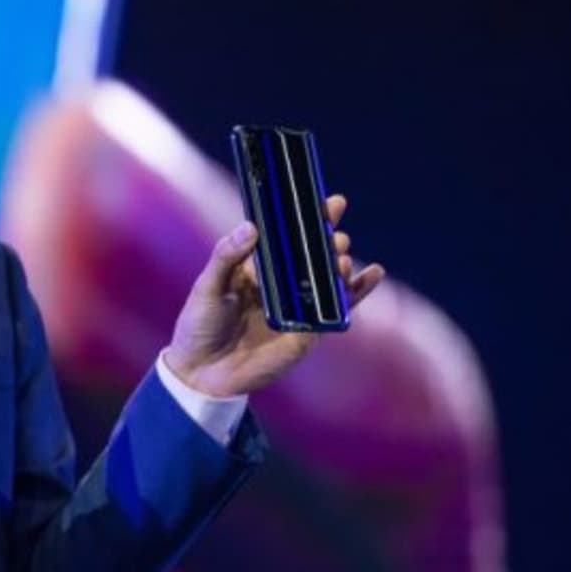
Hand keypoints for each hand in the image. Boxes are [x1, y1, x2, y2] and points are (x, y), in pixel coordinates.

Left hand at [162, 195, 385, 397]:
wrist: (200, 372)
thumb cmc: (198, 324)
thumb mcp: (207, 285)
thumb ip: (226, 255)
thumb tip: (251, 227)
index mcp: (258, 269)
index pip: (287, 238)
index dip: (306, 218)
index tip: (324, 199)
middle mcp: (282, 286)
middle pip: (312, 255)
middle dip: (327, 237)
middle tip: (334, 223)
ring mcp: (297, 309)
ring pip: (328, 280)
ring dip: (340, 263)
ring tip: (341, 252)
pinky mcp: (307, 334)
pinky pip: (336, 311)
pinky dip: (356, 293)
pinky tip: (371, 274)